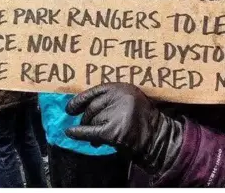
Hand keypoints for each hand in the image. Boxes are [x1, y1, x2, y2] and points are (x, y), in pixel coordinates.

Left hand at [65, 83, 182, 172]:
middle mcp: (119, 98)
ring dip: (90, 128)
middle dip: (86, 118)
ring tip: (97, 135)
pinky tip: (70, 132)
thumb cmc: (140, 118)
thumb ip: (111, 98)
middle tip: (86, 125)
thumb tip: (82, 104)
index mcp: (122, 88)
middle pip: (92, 107)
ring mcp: (115, 115)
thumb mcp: (129, 100)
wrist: (154, 136)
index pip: (95, 91)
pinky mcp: (112, 131)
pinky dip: (79, 133)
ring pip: (92, 120)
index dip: (80, 99)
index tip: (70, 107)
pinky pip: (89, 132)